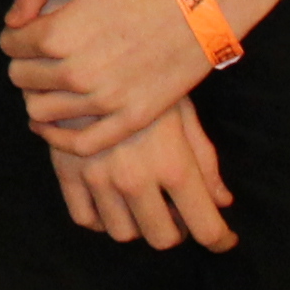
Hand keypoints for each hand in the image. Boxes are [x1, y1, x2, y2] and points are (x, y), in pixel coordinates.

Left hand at [2, 0, 214, 148]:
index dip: (14, 36)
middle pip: (22, 79)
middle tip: (40, 55)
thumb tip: (13, 21)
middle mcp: (77, 73)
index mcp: (58, 34)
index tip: (27, 31)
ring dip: (38, 96)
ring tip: (51, 82)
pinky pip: (81, 144)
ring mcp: (106, 100)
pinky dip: (58, 138)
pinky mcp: (132, 118)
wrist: (204, 1)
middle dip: (24, 64)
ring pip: (42, 112)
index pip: (11, 46)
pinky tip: (52, 125)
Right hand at [44, 95, 232, 250]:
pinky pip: (84, 217)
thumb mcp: (184, 113)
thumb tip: (221, 200)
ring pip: (122, 232)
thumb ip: (204, 161)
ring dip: (138, 224)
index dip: (219, 240)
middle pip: (161, 238)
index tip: (223, 239)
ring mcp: (97, 178)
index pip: (205, 227)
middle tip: (179, 213)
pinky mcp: (66, 171)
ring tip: (144, 203)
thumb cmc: (146, 77)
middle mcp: (135, 178)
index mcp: (173, 165)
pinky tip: (112, 199)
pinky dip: (100, 217)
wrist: (87, 49)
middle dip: (176, 230)